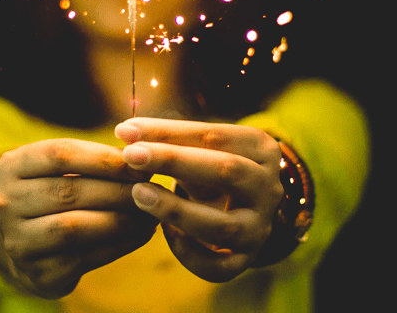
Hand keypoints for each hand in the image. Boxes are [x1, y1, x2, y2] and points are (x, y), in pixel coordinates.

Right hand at [0, 138, 158, 297]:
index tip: (140, 161)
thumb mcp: (60, 168)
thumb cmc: (55, 192)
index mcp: (12, 166)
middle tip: (152, 189)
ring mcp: (17, 240)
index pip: (60, 154)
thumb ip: (92, 160)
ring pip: (74, 227)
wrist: (29, 242)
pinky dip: (119, 244)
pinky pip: (84, 257)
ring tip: (150, 213)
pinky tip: (141, 234)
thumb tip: (141, 159)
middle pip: (69, 192)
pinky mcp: (36, 272)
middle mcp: (5, 203)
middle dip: (118, 190)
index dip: (104, 158)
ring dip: (121, 219)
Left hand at [115, 118, 283, 282]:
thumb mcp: (198, 147)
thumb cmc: (209, 166)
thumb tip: (126, 133)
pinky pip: (219, 267)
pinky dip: (187, 252)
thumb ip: (168, 140)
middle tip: (130, 156)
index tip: (126, 130)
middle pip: (226, 171)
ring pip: (223, 225)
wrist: (240, 206)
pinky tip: (163, 231)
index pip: (214, 135)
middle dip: (174, 161)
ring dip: (176, 209)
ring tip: (139, 193)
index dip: (168, 132)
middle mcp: (269, 188)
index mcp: (261, 149)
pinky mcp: (247, 259)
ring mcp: (261, 227)